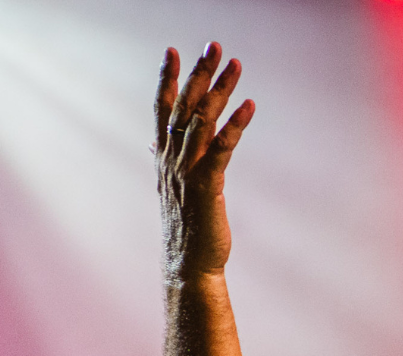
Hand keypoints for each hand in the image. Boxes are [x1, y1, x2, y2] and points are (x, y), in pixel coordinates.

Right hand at [155, 43, 254, 282]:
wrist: (188, 265)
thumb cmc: (184, 227)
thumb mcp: (171, 188)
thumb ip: (165, 160)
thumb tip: (153, 143)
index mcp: (164, 158)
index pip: (163, 110)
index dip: (167, 79)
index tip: (172, 51)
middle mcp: (172, 160)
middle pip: (184, 106)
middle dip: (199, 73)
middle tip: (213, 44)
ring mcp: (188, 172)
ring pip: (202, 121)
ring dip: (220, 90)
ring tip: (235, 64)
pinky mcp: (207, 187)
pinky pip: (222, 149)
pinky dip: (235, 126)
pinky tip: (249, 106)